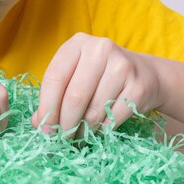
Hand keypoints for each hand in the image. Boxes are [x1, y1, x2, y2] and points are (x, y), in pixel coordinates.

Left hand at [31, 32, 161, 138]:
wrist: (145, 73)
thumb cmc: (100, 75)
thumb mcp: (75, 75)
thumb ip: (55, 94)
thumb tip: (38, 123)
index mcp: (78, 43)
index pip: (54, 77)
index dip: (47, 107)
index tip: (44, 130)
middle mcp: (100, 49)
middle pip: (74, 96)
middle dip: (64, 124)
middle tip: (60, 140)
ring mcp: (122, 66)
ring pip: (93, 111)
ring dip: (82, 131)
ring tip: (78, 136)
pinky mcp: (138, 87)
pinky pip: (113, 119)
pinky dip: (101, 131)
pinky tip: (97, 131)